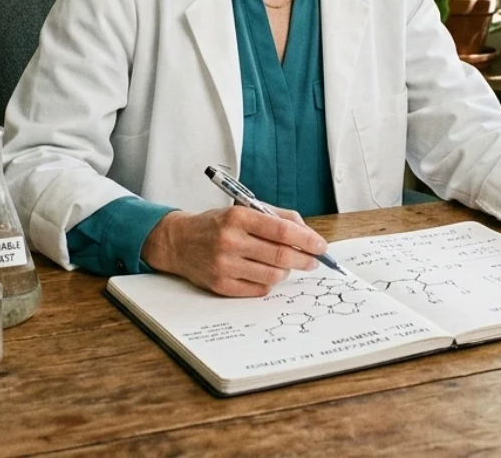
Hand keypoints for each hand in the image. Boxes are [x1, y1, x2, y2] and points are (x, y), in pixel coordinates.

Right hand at [140, 205, 328, 296]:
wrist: (179, 242)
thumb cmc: (218, 224)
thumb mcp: (244, 210)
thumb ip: (278, 218)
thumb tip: (308, 234)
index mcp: (238, 217)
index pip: (283, 231)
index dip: (307, 240)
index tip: (321, 245)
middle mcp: (230, 241)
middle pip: (281, 256)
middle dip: (305, 259)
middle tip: (314, 260)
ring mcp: (224, 265)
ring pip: (273, 276)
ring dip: (286, 272)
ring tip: (286, 265)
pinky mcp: (221, 285)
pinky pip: (259, 289)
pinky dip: (269, 282)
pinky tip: (266, 273)